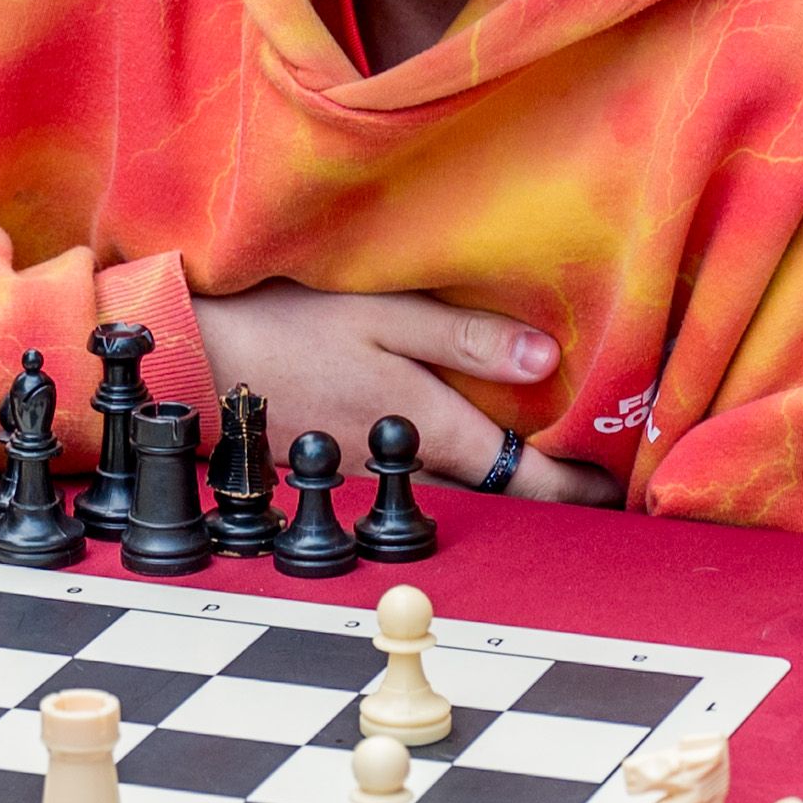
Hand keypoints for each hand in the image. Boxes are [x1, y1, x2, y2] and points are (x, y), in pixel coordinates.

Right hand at [190, 283, 624, 508]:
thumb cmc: (284, 326)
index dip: (571, 483)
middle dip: (534, 480)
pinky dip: (428, 458)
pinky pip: (398, 468)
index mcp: (427, 424)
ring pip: (442, 478)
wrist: (189, 361)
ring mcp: (365, 473)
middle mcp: (403, 463)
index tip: (613, 488)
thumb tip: (547, 358)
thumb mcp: (381, 314)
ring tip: (526, 448)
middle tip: (583, 467)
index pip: (519, 471)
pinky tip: (429, 428)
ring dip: (482, 470)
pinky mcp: (333, 467)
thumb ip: (463, 337)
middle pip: (485, 482)